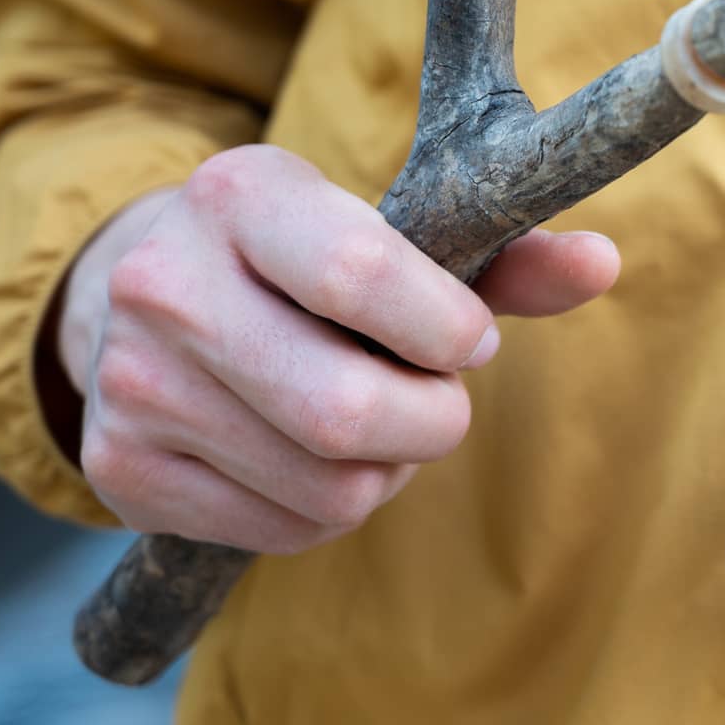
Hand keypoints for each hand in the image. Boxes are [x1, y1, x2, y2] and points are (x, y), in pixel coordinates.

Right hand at [56, 144, 620, 552]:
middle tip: (439, 396)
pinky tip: (314, 456)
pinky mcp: (122, 470)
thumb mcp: (391, 230)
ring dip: (389, 469)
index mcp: (240, 193)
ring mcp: (132, 383)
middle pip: (347, 410)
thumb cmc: (308, 260)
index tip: (470, 339)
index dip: (446, 329)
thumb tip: (602, 264)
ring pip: (328, 485)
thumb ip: (504, 255)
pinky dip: (332, 510)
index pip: (362, 275)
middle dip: (433, 420)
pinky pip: (284, 531)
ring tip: (373, 420)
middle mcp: (163, 283)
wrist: (140, 292)